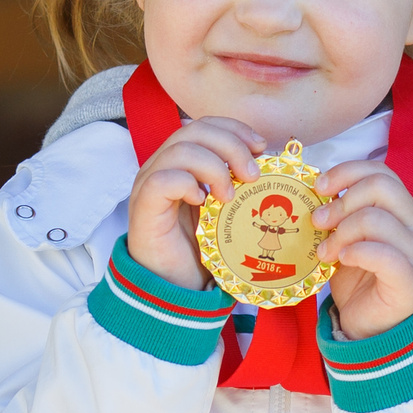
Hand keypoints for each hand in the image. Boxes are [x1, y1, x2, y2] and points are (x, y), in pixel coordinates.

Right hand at [126, 117, 264, 289]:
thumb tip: (270, 162)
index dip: (234, 128)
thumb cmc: (201, 249)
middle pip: (194, 130)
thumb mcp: (227, 209)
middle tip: (252, 175)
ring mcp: (149, 184)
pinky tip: (202, 202)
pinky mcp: (143, 207)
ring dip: (214, 167)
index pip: (204, 124)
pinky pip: (162, 180)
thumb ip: (239, 184)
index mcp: (181, 162)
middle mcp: (161, 166)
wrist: (175, 287)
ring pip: (180, 150)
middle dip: (231, 146)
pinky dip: (187, 184)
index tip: (261, 147)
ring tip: (230, 195)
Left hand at [313, 160, 412, 340]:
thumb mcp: (347, 237)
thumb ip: (341, 213)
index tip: (320, 188)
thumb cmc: (360, 278)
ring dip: (341, 233)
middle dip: (342, 202)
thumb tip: (317, 191)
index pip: (381, 172)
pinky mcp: (409, 280)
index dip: (347, 172)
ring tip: (326, 252)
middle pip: (381, 187)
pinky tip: (342, 261)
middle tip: (319, 222)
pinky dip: (356, 252)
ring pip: (376, 219)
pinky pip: (384, 254)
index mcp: (403, 210)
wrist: (372, 325)